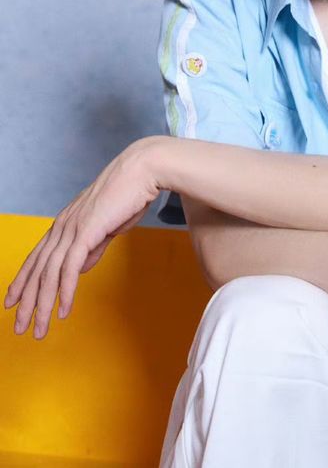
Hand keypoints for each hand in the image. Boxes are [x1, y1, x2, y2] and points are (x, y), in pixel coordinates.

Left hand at [4, 136, 162, 339]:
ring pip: (50, 274)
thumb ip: (93, 247)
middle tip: (19, 326)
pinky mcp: (87, 232)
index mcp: (65, 222)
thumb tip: (82, 267)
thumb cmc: (129, 194)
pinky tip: (62, 309)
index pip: (37, 256)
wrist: (141, 171)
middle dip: (27, 301)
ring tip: (40, 328)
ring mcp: (72, 228)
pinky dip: (65, 291)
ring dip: (43, 305)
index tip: (13, 300)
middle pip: (38, 270)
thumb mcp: (107, 225)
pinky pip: (71, 268)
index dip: (23, 280)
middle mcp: (63, 226)